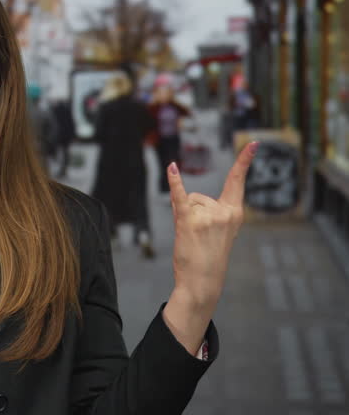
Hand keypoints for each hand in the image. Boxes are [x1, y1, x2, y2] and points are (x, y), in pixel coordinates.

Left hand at [168, 141, 256, 311]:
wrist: (202, 282)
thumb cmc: (208, 257)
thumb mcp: (217, 231)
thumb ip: (206, 210)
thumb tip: (183, 194)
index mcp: (235, 213)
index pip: (238, 181)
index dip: (245, 161)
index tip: (254, 143)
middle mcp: (224, 212)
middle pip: (199, 197)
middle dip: (192, 212)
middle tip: (198, 237)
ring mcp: (208, 216)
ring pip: (187, 202)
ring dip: (183, 217)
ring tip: (190, 238)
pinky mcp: (189, 220)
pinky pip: (180, 197)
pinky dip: (174, 182)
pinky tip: (172, 167)